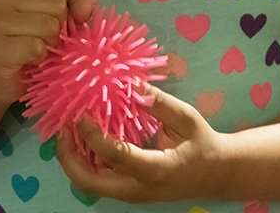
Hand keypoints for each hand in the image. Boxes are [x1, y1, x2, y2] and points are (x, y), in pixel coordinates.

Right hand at [0, 0, 90, 103]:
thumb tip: (86, 6)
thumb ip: (71, 9)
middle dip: (57, 26)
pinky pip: (37, 48)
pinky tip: (27, 60)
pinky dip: (39, 57)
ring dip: (49, 43)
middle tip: (40, 38)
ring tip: (34, 49)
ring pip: (49, 26)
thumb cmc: (25, 44)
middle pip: (56, 3)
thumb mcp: (52, 20)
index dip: (61, 5)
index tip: (45, 19)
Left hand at [57, 84, 225, 203]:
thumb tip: (131, 83)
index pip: (114, 156)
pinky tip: (85, 140)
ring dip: (73, 160)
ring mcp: (132, 195)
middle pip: (89, 183)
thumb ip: (158, 102)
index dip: (92, 135)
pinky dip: (85, 163)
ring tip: (68, 132)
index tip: (80, 114)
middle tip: (62, 130)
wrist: (217, 174)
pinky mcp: (129, 192)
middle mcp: (138, 189)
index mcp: (155, 169)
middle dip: (68, 158)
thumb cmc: (203, 144)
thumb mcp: (186, 118)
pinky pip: (99, 181)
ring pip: (90, 184)